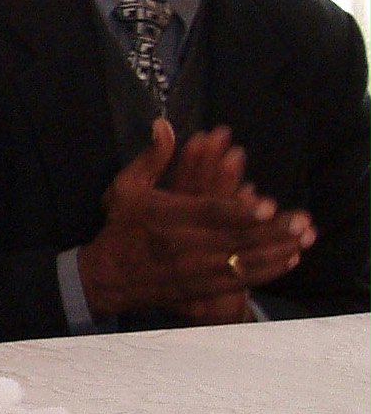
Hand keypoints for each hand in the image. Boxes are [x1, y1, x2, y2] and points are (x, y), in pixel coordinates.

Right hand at [79, 120, 314, 323]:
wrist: (109, 278)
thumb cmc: (122, 227)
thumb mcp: (126, 188)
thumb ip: (151, 158)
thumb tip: (165, 125)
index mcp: (165, 217)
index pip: (208, 213)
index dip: (240, 211)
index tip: (269, 206)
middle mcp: (181, 246)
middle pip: (234, 239)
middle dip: (272, 231)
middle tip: (301, 221)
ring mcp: (194, 270)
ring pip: (243, 261)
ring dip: (277, 250)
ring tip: (304, 238)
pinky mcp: (202, 288)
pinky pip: (240, 281)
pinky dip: (267, 271)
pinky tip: (288, 259)